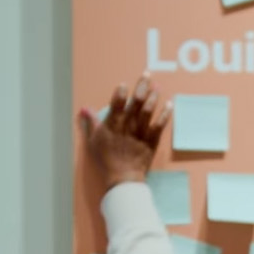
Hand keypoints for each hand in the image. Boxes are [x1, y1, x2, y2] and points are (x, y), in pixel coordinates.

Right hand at [79, 73, 169, 187]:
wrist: (122, 178)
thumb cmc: (106, 160)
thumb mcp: (93, 141)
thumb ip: (90, 123)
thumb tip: (84, 109)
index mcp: (113, 125)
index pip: (117, 104)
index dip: (121, 93)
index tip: (124, 85)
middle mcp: (128, 126)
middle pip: (136, 102)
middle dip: (142, 87)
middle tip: (147, 75)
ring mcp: (141, 133)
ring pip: (148, 111)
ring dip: (153, 98)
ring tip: (157, 87)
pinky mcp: (151, 141)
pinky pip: (159, 125)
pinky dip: (165, 115)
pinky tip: (169, 105)